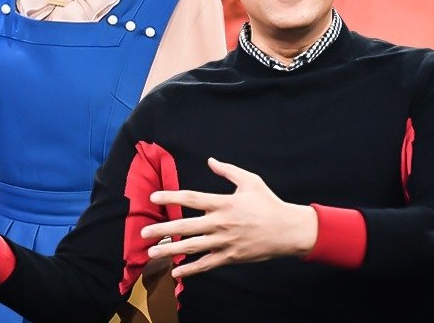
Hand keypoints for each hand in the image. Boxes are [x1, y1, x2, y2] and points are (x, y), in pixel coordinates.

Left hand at [141, 157, 317, 277]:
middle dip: (163, 228)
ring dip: (171, 249)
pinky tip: (175, 271)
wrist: (289, 231)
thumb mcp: (250, 182)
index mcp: (223, 203)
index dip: (171, 196)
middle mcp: (221, 223)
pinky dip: (191, 269)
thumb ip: (228, 171)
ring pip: (193, 247)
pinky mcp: (231, 256)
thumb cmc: (269, 203)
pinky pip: (207, 264)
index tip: (153, 197)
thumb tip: (211, 160)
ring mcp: (225, 242)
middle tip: (143, 231)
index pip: (191, 198)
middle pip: (186, 225)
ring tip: (152, 252)